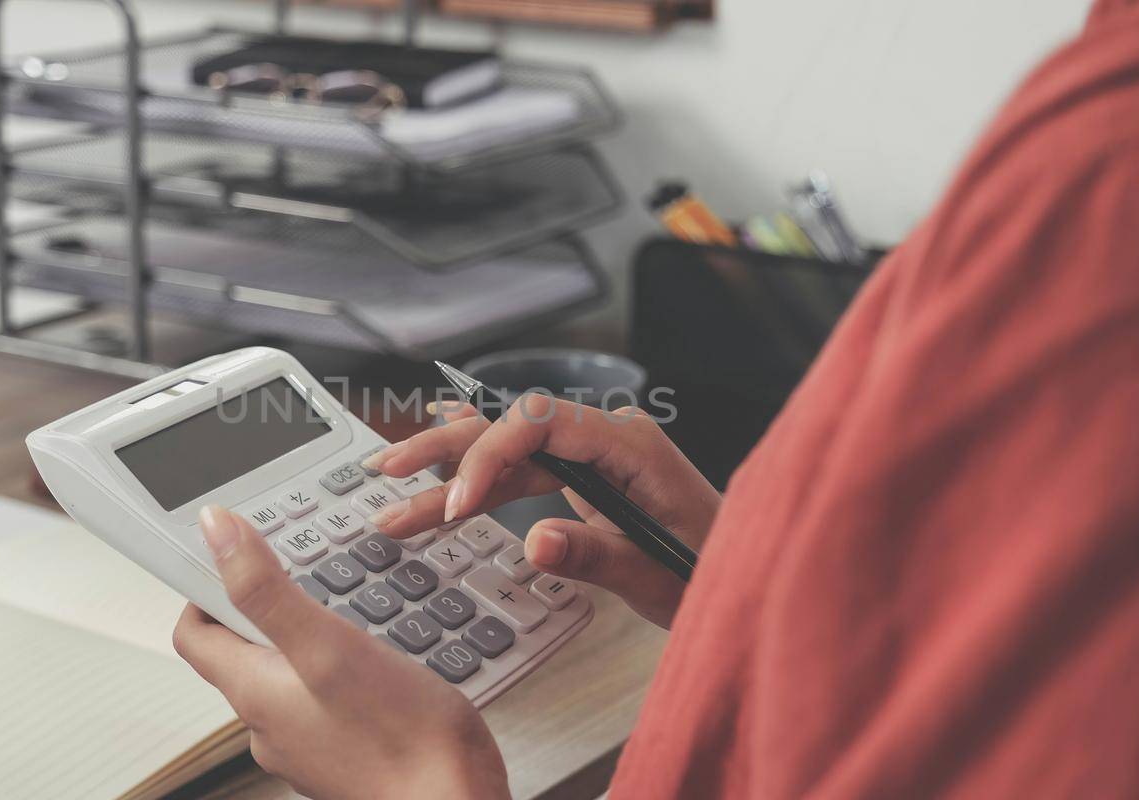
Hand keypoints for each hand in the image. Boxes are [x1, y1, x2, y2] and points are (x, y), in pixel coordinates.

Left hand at [173, 506, 508, 799]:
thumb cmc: (401, 737)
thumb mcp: (327, 644)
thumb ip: (266, 589)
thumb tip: (216, 530)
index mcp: (254, 693)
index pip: (195, 634)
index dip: (204, 588)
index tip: (237, 556)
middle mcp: (270, 724)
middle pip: (245, 651)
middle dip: (273, 606)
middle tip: (313, 574)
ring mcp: (307, 742)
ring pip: (293, 673)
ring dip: (316, 636)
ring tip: (359, 612)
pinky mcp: (345, 750)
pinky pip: (330, 697)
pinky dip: (347, 669)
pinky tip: (385, 659)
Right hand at [363, 396, 719, 627]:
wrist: (748, 577)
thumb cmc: (714, 572)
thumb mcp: (656, 576)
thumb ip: (595, 555)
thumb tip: (536, 540)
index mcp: (630, 443)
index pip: (540, 422)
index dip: (488, 457)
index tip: (456, 506)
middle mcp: (607, 437)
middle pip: (511, 427)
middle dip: (447, 449)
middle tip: (390, 471)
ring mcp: (594, 456)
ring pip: (507, 453)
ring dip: (449, 474)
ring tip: (391, 493)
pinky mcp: (585, 479)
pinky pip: (521, 472)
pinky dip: (478, 481)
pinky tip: (436, 470)